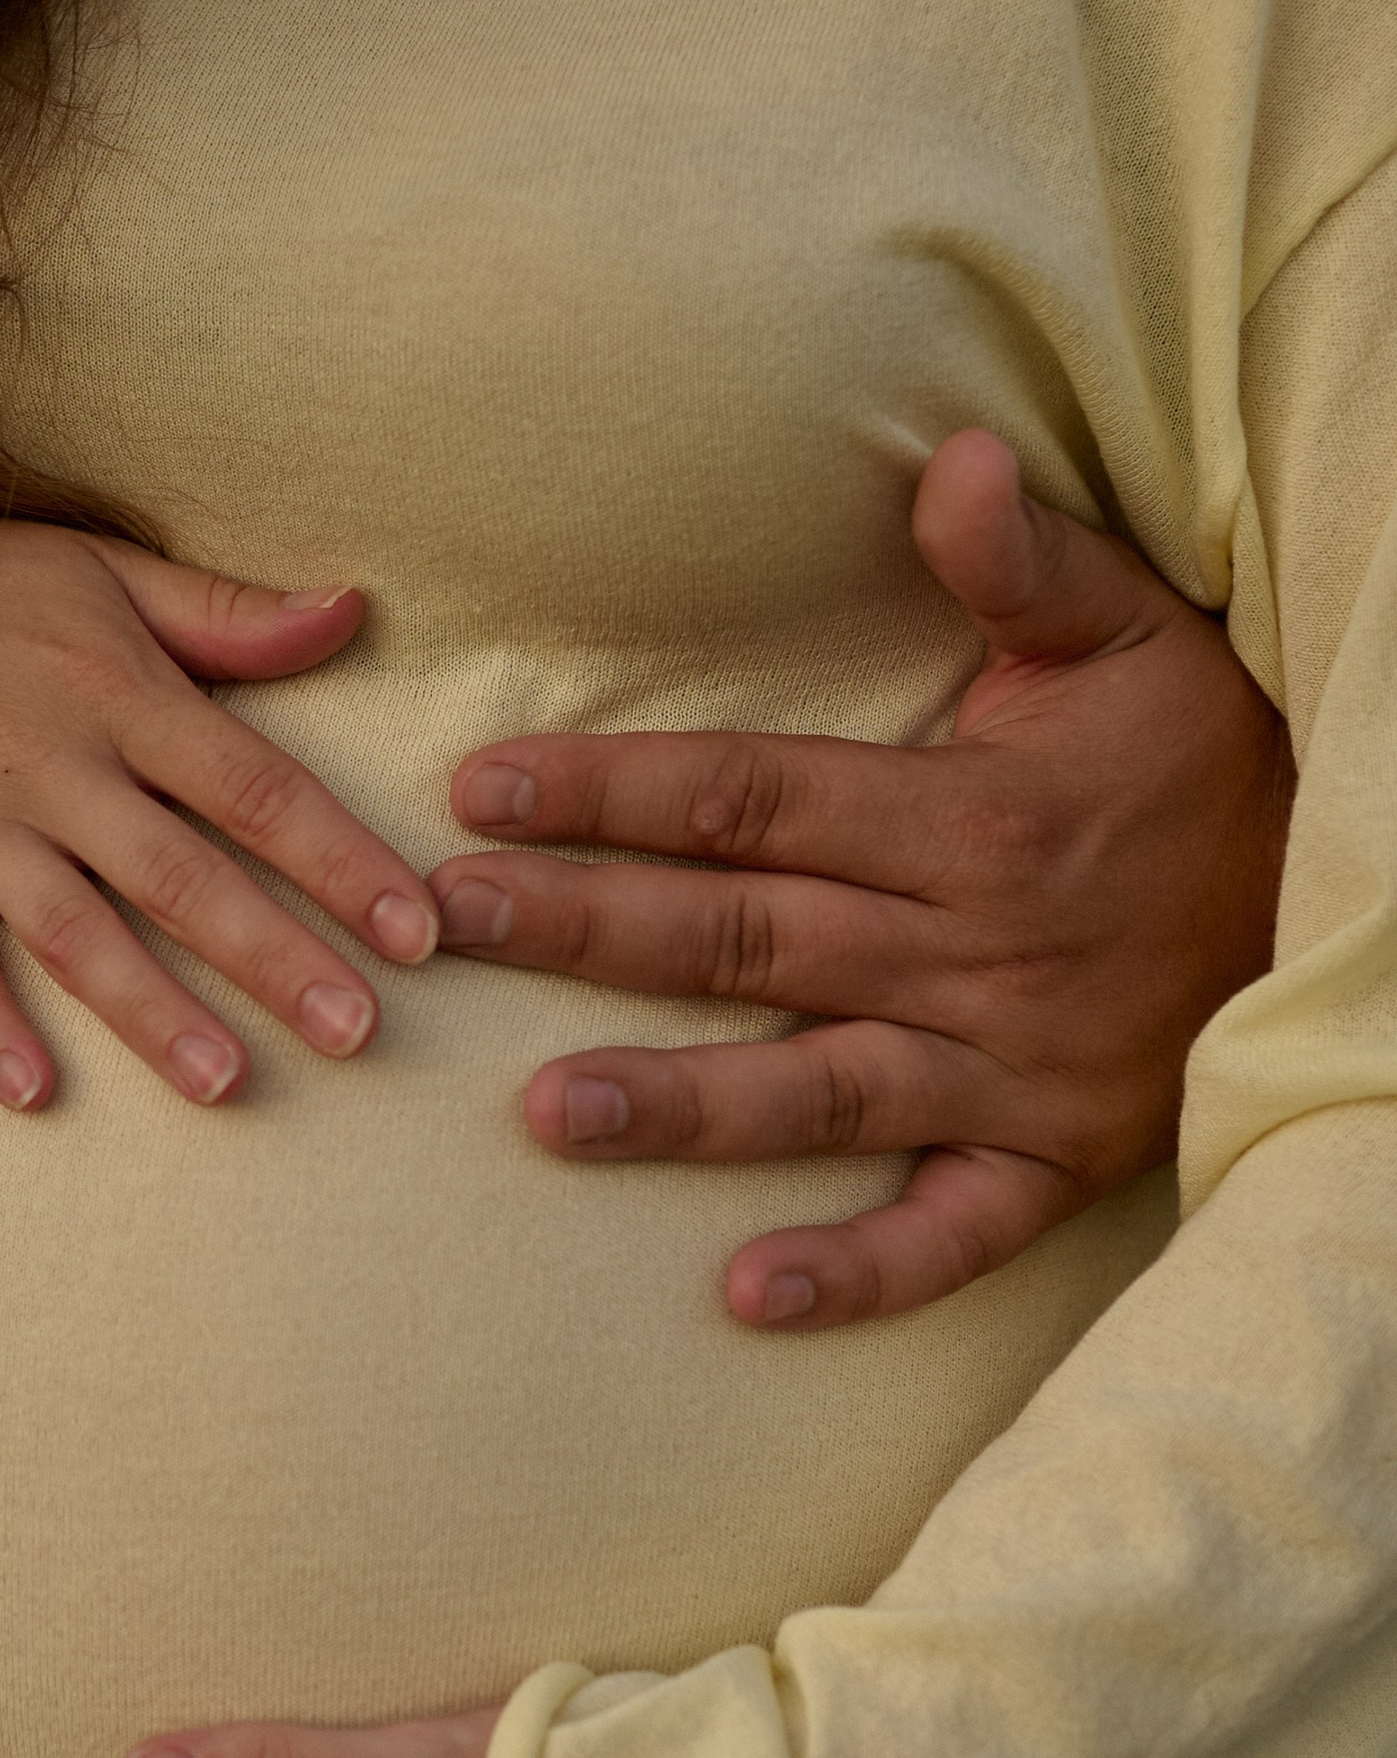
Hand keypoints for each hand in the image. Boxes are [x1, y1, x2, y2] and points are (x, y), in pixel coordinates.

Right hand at [0, 506, 439, 1110]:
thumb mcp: (103, 569)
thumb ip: (228, 612)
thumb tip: (354, 608)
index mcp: (120, 695)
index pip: (254, 788)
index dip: (341, 860)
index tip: (419, 928)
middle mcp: (54, 769)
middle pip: (181, 877)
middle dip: (274, 958)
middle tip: (359, 1033)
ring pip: (75, 933)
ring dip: (150, 1013)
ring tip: (226, 1084)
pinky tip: (35, 1095)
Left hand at [430, 434, 1291, 1329]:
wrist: (1353, 892)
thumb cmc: (1208, 753)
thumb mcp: (1135, 633)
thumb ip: (1026, 563)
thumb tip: (954, 459)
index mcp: (974, 821)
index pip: (754, 800)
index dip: (614, 790)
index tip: (484, 790)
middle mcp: (978, 951)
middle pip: (750, 938)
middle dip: (592, 928)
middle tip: (451, 924)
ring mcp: (1014, 1071)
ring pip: (820, 1089)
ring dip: (682, 1105)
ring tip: (548, 1112)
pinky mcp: (1055, 1161)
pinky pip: (950, 1234)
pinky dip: (858, 1271)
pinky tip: (747, 1298)